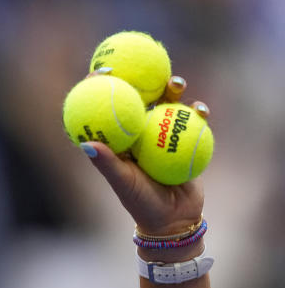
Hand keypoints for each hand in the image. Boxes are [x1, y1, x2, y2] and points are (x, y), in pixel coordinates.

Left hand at [80, 74, 207, 234]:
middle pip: (139, 98)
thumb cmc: (141, 203)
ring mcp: (162, 134)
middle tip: (145, 68)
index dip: (102, 87)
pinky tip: (200, 109)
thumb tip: (86, 144)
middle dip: (141, 78)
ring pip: (167, 105)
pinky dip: (197, 112)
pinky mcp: (185, 139)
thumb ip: (107, 163)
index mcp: (118, 139)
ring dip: (172, 90)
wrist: (174, 219)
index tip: (101, 71)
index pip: (106, 108)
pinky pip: (192, 121)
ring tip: (176, 83)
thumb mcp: (123, 182)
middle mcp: (138, 132)